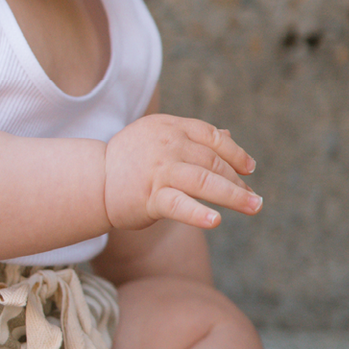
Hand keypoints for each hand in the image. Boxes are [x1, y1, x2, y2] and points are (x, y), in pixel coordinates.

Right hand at [101, 114, 261, 231]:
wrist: (93, 180)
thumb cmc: (130, 160)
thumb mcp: (160, 137)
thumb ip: (193, 136)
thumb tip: (228, 135)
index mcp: (170, 126)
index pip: (212, 137)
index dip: (235, 153)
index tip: (249, 169)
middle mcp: (167, 144)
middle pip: (213, 162)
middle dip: (238, 182)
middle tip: (254, 200)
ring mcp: (159, 170)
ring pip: (205, 182)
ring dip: (234, 196)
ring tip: (253, 207)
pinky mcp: (150, 197)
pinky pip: (179, 205)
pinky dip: (198, 213)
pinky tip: (215, 221)